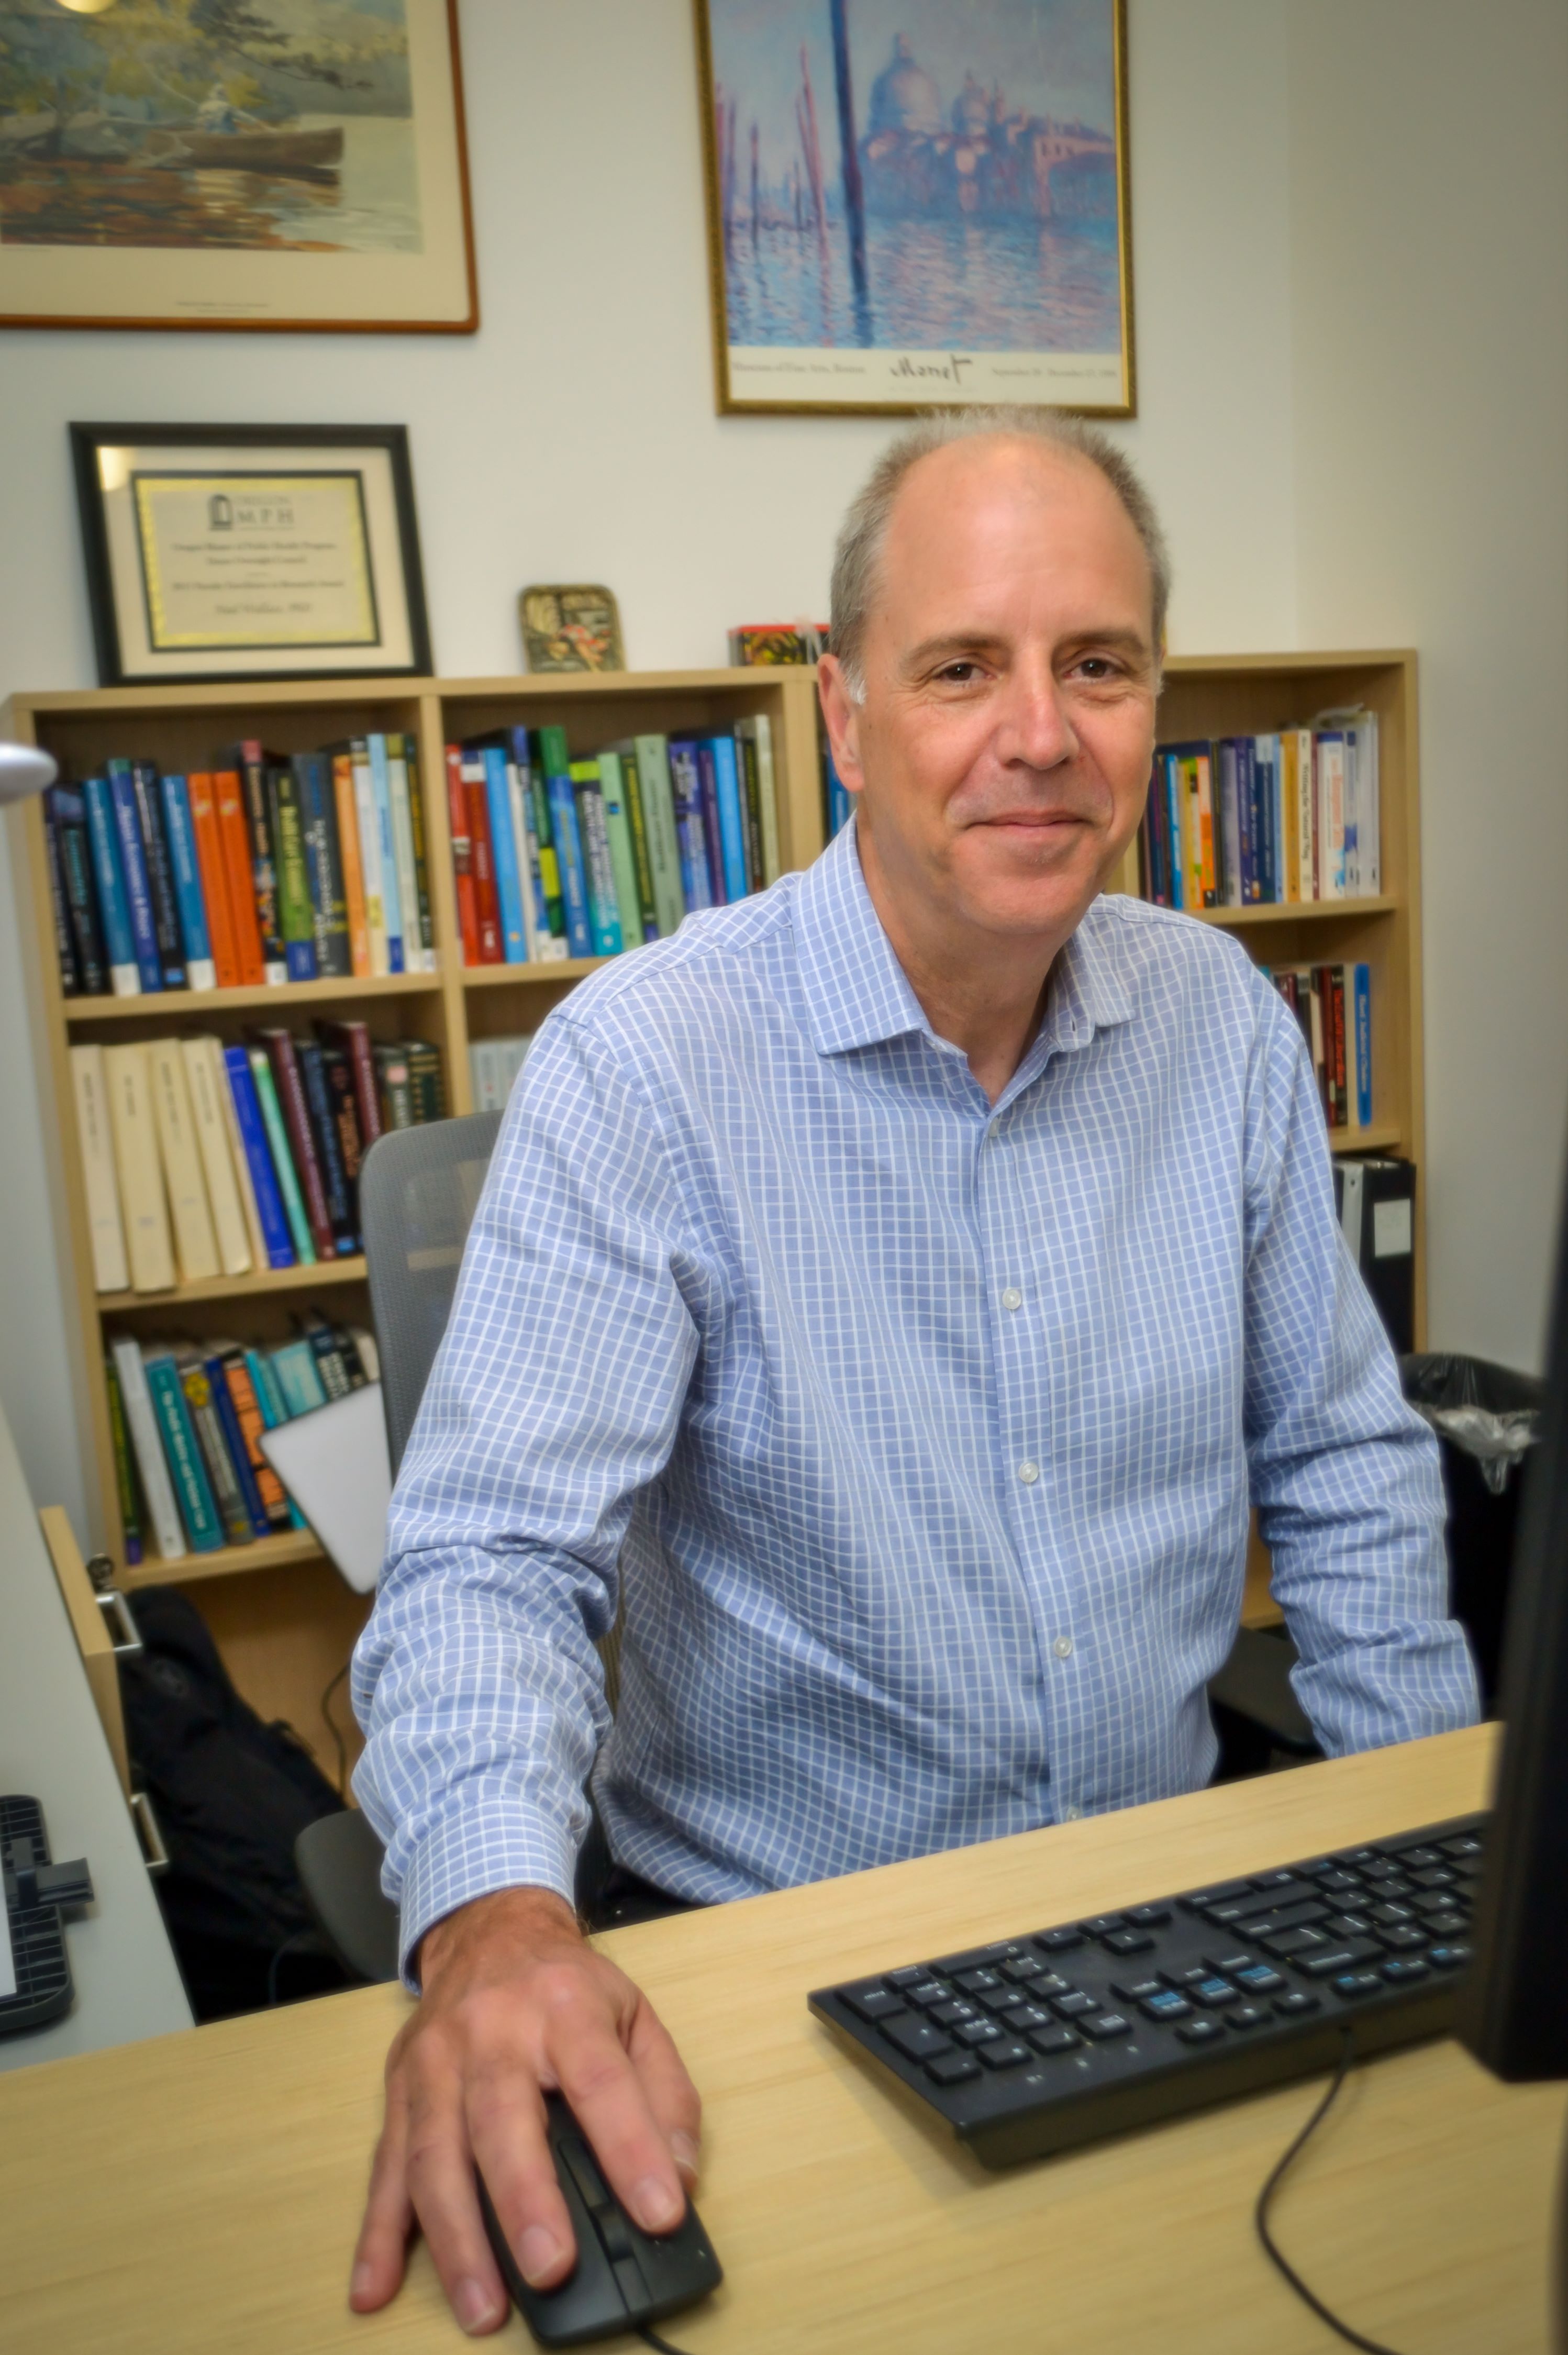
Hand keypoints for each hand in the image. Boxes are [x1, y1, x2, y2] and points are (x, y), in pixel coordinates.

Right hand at [348, 1885, 701, 2335]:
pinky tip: (373, 2287)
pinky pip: (385, 2167)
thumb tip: (680, 2177)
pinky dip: (376, 2234)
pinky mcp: (398, 2088)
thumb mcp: (635, 2013)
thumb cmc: (566, 1985)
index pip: (602, 2081)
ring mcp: (436, 2060)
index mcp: (565, 2007)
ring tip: (483, 2308)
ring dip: (456, 2238)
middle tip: (551, 2269)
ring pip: (435, 2153)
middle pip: (502, 2118)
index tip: (659, 2212)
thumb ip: (665, 2094)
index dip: (632, 2148)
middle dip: (525, 2200)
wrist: (488, 1928)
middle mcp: (492, 2029)